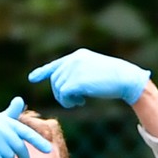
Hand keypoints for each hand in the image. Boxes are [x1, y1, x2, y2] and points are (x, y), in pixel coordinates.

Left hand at [29, 48, 150, 107]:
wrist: (125, 78)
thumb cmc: (114, 78)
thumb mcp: (93, 70)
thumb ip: (78, 73)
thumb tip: (63, 87)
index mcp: (78, 55)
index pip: (56, 64)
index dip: (43, 72)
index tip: (32, 78)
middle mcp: (73, 60)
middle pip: (55, 80)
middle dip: (61, 94)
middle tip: (75, 101)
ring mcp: (74, 69)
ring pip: (58, 88)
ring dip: (66, 99)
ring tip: (79, 101)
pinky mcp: (76, 81)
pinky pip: (63, 94)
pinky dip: (69, 102)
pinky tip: (81, 102)